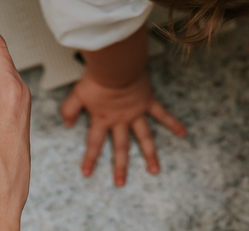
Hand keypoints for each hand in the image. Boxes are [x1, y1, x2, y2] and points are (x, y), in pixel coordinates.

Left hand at [60, 71, 186, 186]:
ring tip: (155, 170)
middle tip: (120, 183)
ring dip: (150, 155)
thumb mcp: (77, 94)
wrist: (116, 66)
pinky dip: (173, 123)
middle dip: (120, 166)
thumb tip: (65, 123)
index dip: (90, 159)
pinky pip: (163, 114)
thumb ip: (69, 109)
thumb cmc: (97, 77)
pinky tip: (183, 133)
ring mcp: (136, 113)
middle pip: (120, 147)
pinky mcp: (148, 102)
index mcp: (103, 119)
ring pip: (144, 138)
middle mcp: (120, 120)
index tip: (87, 173)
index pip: (95, 143)